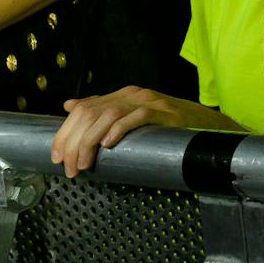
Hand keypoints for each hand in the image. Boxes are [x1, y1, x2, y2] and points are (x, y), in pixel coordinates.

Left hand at [52, 86, 233, 177]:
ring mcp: (151, 102)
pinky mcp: (166, 113)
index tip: (56, 156)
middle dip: (74, 142)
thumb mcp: (132, 116)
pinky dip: (120, 129)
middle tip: (69, 167)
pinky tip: (109, 144)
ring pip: (109, 114)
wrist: (207, 128)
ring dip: (90, 141)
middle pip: (92, 112)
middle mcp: (134, 94)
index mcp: (123, 95)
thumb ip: (104, 110)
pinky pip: (137, 117)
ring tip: (84, 163)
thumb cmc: (167, 128)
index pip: (84, 108)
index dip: (65, 132)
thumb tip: (70, 106)